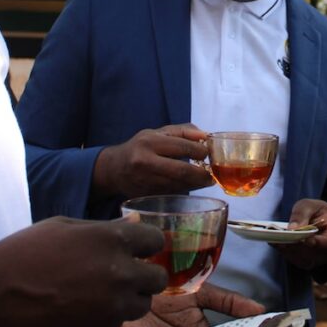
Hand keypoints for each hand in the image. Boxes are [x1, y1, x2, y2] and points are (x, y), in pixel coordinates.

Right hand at [0, 216, 166, 326]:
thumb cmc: (22, 254)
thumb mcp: (63, 227)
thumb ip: (103, 229)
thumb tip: (132, 225)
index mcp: (111, 239)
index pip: (155, 240)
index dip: (147, 245)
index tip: (138, 250)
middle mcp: (119, 273)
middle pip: (157, 278)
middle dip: (144, 277)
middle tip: (124, 276)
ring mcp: (112, 306)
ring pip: (142, 305)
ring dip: (129, 300)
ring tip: (100, 294)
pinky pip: (117, 325)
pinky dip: (106, 319)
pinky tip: (81, 311)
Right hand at [92, 124, 213, 197]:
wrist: (114, 168)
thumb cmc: (140, 146)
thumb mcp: (158, 132)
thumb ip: (184, 131)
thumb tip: (206, 136)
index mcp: (149, 142)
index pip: (183, 147)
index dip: (201, 151)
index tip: (209, 153)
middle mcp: (145, 162)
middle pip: (182, 171)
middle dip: (202, 174)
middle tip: (212, 175)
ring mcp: (144, 181)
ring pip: (178, 185)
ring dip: (196, 184)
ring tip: (205, 180)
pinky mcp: (146, 194)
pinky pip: (172, 193)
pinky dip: (185, 189)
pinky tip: (191, 185)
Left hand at [272, 200, 326, 269]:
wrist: (324, 220)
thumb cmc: (320, 211)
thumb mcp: (312, 205)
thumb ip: (303, 214)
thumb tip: (292, 229)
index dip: (318, 243)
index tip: (305, 239)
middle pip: (314, 254)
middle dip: (297, 246)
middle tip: (281, 238)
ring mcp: (320, 260)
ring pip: (304, 260)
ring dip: (289, 251)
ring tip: (275, 240)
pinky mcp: (308, 262)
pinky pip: (297, 261)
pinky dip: (286, 253)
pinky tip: (276, 243)